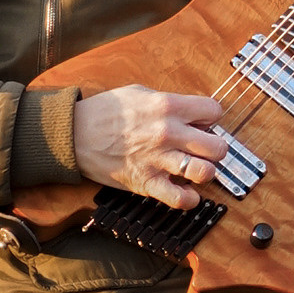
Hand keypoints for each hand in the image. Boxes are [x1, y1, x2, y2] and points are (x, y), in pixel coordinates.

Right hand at [72, 85, 228, 210]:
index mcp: (168, 106)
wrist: (75, 134)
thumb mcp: (140, 93)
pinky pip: (180, 199)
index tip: (204, 122)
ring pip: (205, 172)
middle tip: (205, 149)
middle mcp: (168, 133)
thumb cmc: (106, 112)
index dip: (211, 117)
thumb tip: (192, 111)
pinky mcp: (147, 182)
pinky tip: (187, 192)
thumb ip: (169, 101)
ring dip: (205, 173)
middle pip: (218, 146)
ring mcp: (158, 160)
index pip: (214, 111)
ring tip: (196, 169)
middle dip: (216, 148)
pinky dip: (189, 199)